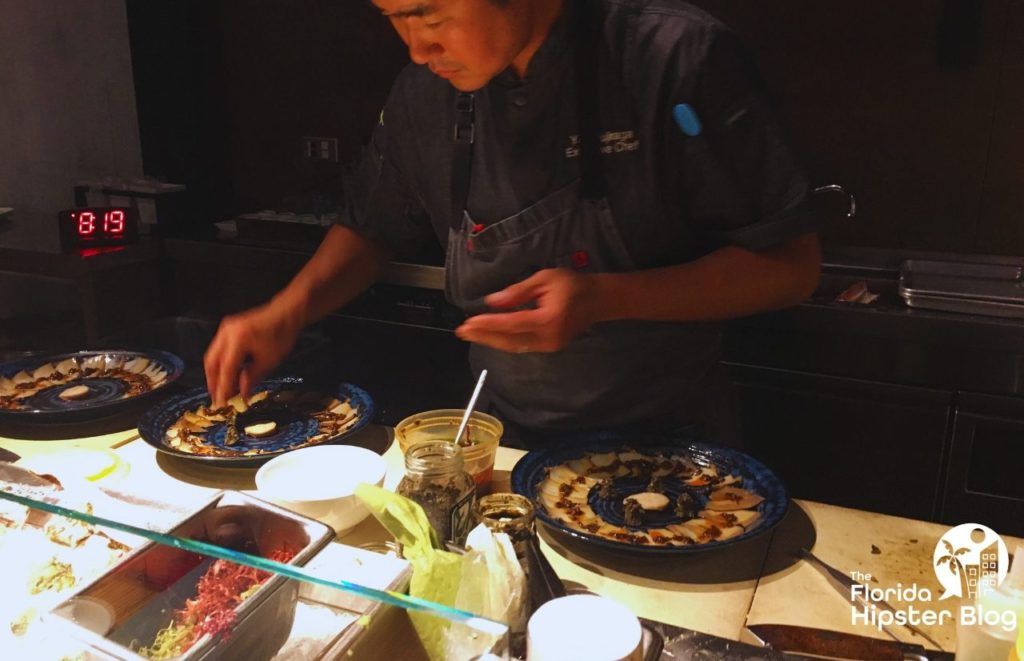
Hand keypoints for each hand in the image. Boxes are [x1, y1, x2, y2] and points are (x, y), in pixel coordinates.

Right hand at [203, 303, 300, 406]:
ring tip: (220, 388)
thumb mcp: (269, 361)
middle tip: (217, 397)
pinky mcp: (227, 328)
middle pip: (211, 362)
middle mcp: (227, 333)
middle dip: (213, 381)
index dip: (223, 387)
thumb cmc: (281, 335)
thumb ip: (252, 377)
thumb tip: (241, 393)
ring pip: (212, 355)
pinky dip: (220, 363)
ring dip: (215, 373)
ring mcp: (225, 329)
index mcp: (238, 340)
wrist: (285, 313)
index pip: (226, 369)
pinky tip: (226, 374)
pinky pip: (218, 349)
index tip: (221, 403)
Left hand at [455, 268, 599, 352]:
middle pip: (509, 340)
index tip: (468, 323)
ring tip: (470, 334)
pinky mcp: (549, 347)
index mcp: (547, 320)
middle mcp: (547, 338)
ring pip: (513, 346)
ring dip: (490, 340)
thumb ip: (518, 292)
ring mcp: (549, 346)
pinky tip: (490, 336)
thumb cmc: (572, 285)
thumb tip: (494, 302)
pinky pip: (521, 346)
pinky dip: (503, 341)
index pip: (511, 324)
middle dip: (483, 336)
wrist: (598, 300)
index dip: (488, 324)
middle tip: (461, 331)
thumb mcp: (545, 279)